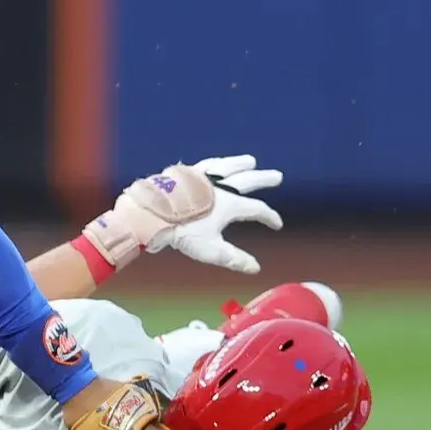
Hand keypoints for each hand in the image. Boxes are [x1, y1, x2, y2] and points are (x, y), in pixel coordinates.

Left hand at [81, 154, 283, 274]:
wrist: (153, 216)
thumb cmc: (183, 233)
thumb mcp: (211, 250)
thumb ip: (234, 258)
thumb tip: (255, 268)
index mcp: (229, 205)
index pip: (257, 209)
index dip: (269, 217)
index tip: (277, 224)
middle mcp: (219, 187)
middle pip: (247, 180)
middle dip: (263, 179)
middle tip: (277, 176)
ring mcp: (202, 178)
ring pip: (226, 167)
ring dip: (239, 164)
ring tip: (250, 161)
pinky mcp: (185, 174)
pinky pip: (206, 165)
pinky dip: (215, 164)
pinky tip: (214, 165)